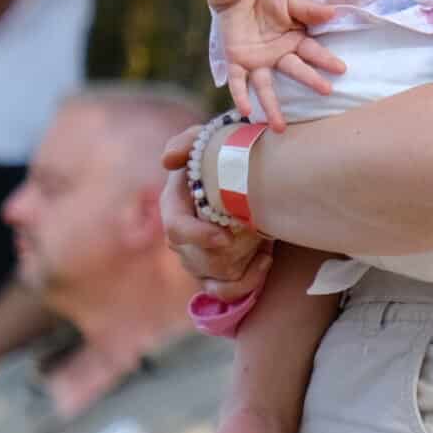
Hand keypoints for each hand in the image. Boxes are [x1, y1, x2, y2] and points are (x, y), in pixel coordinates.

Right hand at [159, 129, 277, 302]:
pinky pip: (223, 291)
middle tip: (256, 232)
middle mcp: (181, 235)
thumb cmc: (226, 155)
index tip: (225, 237)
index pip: (176, 229)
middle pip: (197, 258)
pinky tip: (265, 259)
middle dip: (229, 250)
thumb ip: (188, 143)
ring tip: (264, 241)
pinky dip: (245, 283)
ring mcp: (196, 256)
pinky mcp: (214, 271)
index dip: (198, 236)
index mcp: (174, 205)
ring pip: (213, 275)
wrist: (251, 175)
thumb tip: (167, 160)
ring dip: (242, 262)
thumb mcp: (210, 141)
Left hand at [211, 0, 346, 131]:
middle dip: (311, 80)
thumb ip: (310, 11)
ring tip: (279, 128)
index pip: (312, 53)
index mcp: (293, 42)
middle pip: (295, 71)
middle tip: (327, 90)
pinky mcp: (237, 59)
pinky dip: (240, 95)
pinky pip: (238, 81)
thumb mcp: (292, 2)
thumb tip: (334, 13)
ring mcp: (257, 60)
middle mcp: (277, 55)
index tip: (341, 68)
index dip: (325, 60)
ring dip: (272, 107)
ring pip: (265, 87)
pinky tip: (245, 111)